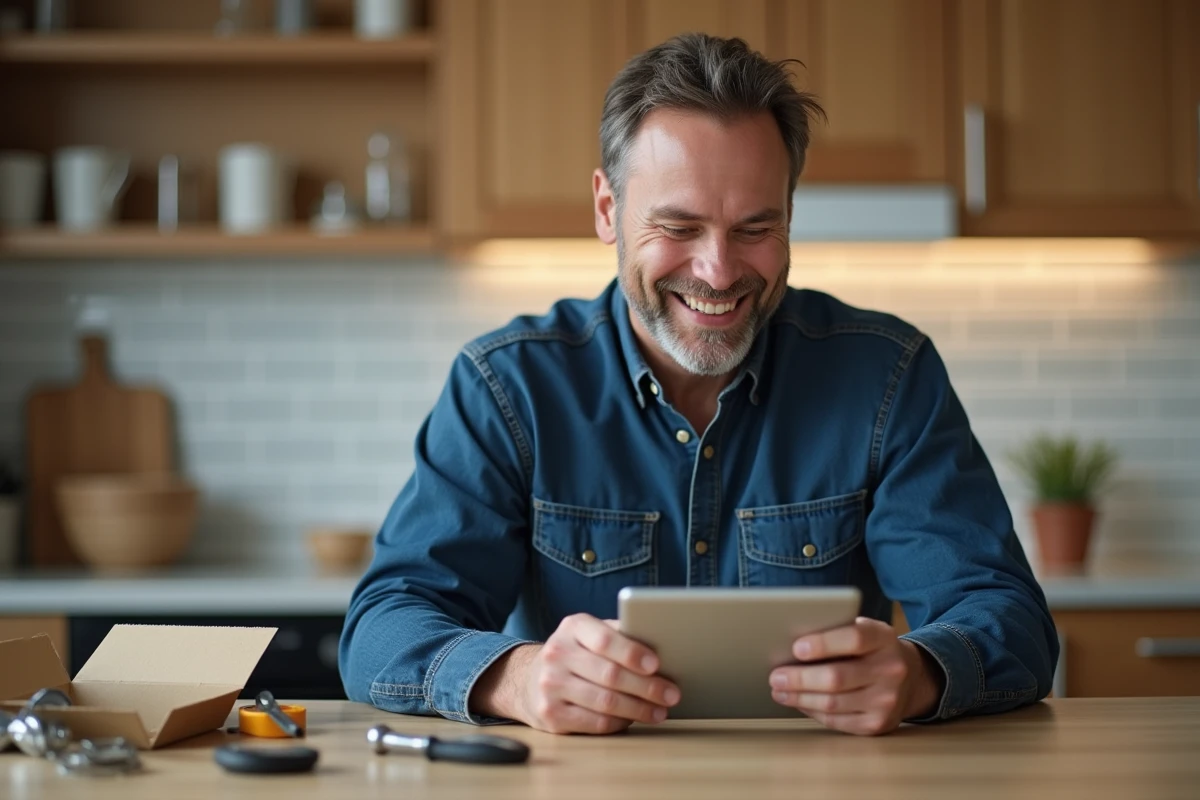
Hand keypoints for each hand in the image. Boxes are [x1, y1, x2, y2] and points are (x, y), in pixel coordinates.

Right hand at [471, 613, 680, 734]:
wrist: (529, 680)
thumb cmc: (576, 654)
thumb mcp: (590, 634)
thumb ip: (619, 635)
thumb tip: (663, 646)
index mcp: (572, 627)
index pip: (604, 639)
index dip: (632, 653)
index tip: (657, 664)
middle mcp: (557, 654)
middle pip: (610, 675)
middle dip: (647, 687)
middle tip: (671, 694)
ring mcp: (550, 686)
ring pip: (605, 702)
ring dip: (639, 709)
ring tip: (660, 711)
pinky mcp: (551, 715)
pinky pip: (594, 723)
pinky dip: (620, 723)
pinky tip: (634, 720)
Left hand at [768, 617, 942, 735]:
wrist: (911, 678)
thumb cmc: (873, 649)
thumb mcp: (865, 630)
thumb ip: (836, 633)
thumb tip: (789, 643)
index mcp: (884, 638)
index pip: (854, 639)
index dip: (823, 644)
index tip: (796, 648)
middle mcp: (891, 670)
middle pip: (837, 677)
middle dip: (800, 678)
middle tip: (775, 676)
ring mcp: (887, 700)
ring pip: (833, 703)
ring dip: (800, 698)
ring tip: (780, 690)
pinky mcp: (878, 724)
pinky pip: (837, 720)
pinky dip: (812, 711)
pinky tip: (799, 702)